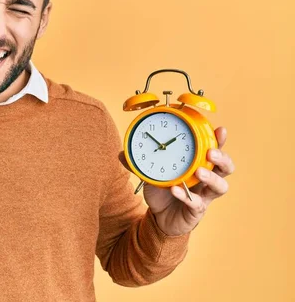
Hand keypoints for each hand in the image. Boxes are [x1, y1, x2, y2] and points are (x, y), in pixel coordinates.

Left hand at [120, 127, 234, 235]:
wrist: (159, 219)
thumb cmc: (162, 192)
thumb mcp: (150, 174)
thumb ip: (138, 164)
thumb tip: (122, 153)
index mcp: (199, 164)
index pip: (215, 149)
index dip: (220, 140)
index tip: (220, 130)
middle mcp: (207, 180)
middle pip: (226, 167)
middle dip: (222, 158)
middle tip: (211, 152)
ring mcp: (204, 196)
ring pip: (220, 186)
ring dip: (212, 178)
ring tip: (200, 172)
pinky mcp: (197, 211)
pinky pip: (196, 203)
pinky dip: (185, 195)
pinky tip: (176, 190)